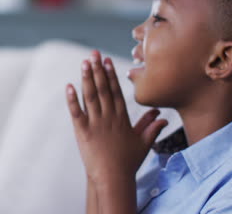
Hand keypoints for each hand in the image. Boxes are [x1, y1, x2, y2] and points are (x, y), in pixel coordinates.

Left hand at [66, 50, 167, 183]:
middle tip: (94, 53)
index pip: (116, 91)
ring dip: (87, 78)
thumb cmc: (128, 162)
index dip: (110, 75)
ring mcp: (96, 123)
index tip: (107, 61)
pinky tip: (69, 86)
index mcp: (122, 118)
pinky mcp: (83, 131)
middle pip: (103, 89)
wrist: (114, 178)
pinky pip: (76, 112)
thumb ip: (151, 128)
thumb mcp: (143, 144)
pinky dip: (72, 99)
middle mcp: (109, 117)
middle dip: (98, 69)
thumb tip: (162, 117)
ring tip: (85, 62)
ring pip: (91, 96)